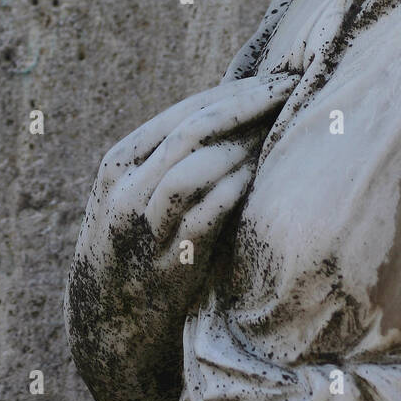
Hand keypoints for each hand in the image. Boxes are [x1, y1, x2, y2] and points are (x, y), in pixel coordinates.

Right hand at [66, 71, 296, 348]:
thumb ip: (176, 156)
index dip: (237, 92)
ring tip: (284, 130)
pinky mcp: (167, 266)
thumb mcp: (139, 191)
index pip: (186, 112)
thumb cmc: (138, 244)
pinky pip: (203, 218)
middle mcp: (125, 191)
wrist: (106, 323)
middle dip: (249, 106)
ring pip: (191, 170)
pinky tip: (263, 177)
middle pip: (192, 133)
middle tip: (294, 91)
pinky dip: (234, 191)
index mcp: (120, 162)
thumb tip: (243, 106)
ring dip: (243, 146)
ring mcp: (143, 230)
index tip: (282, 77)